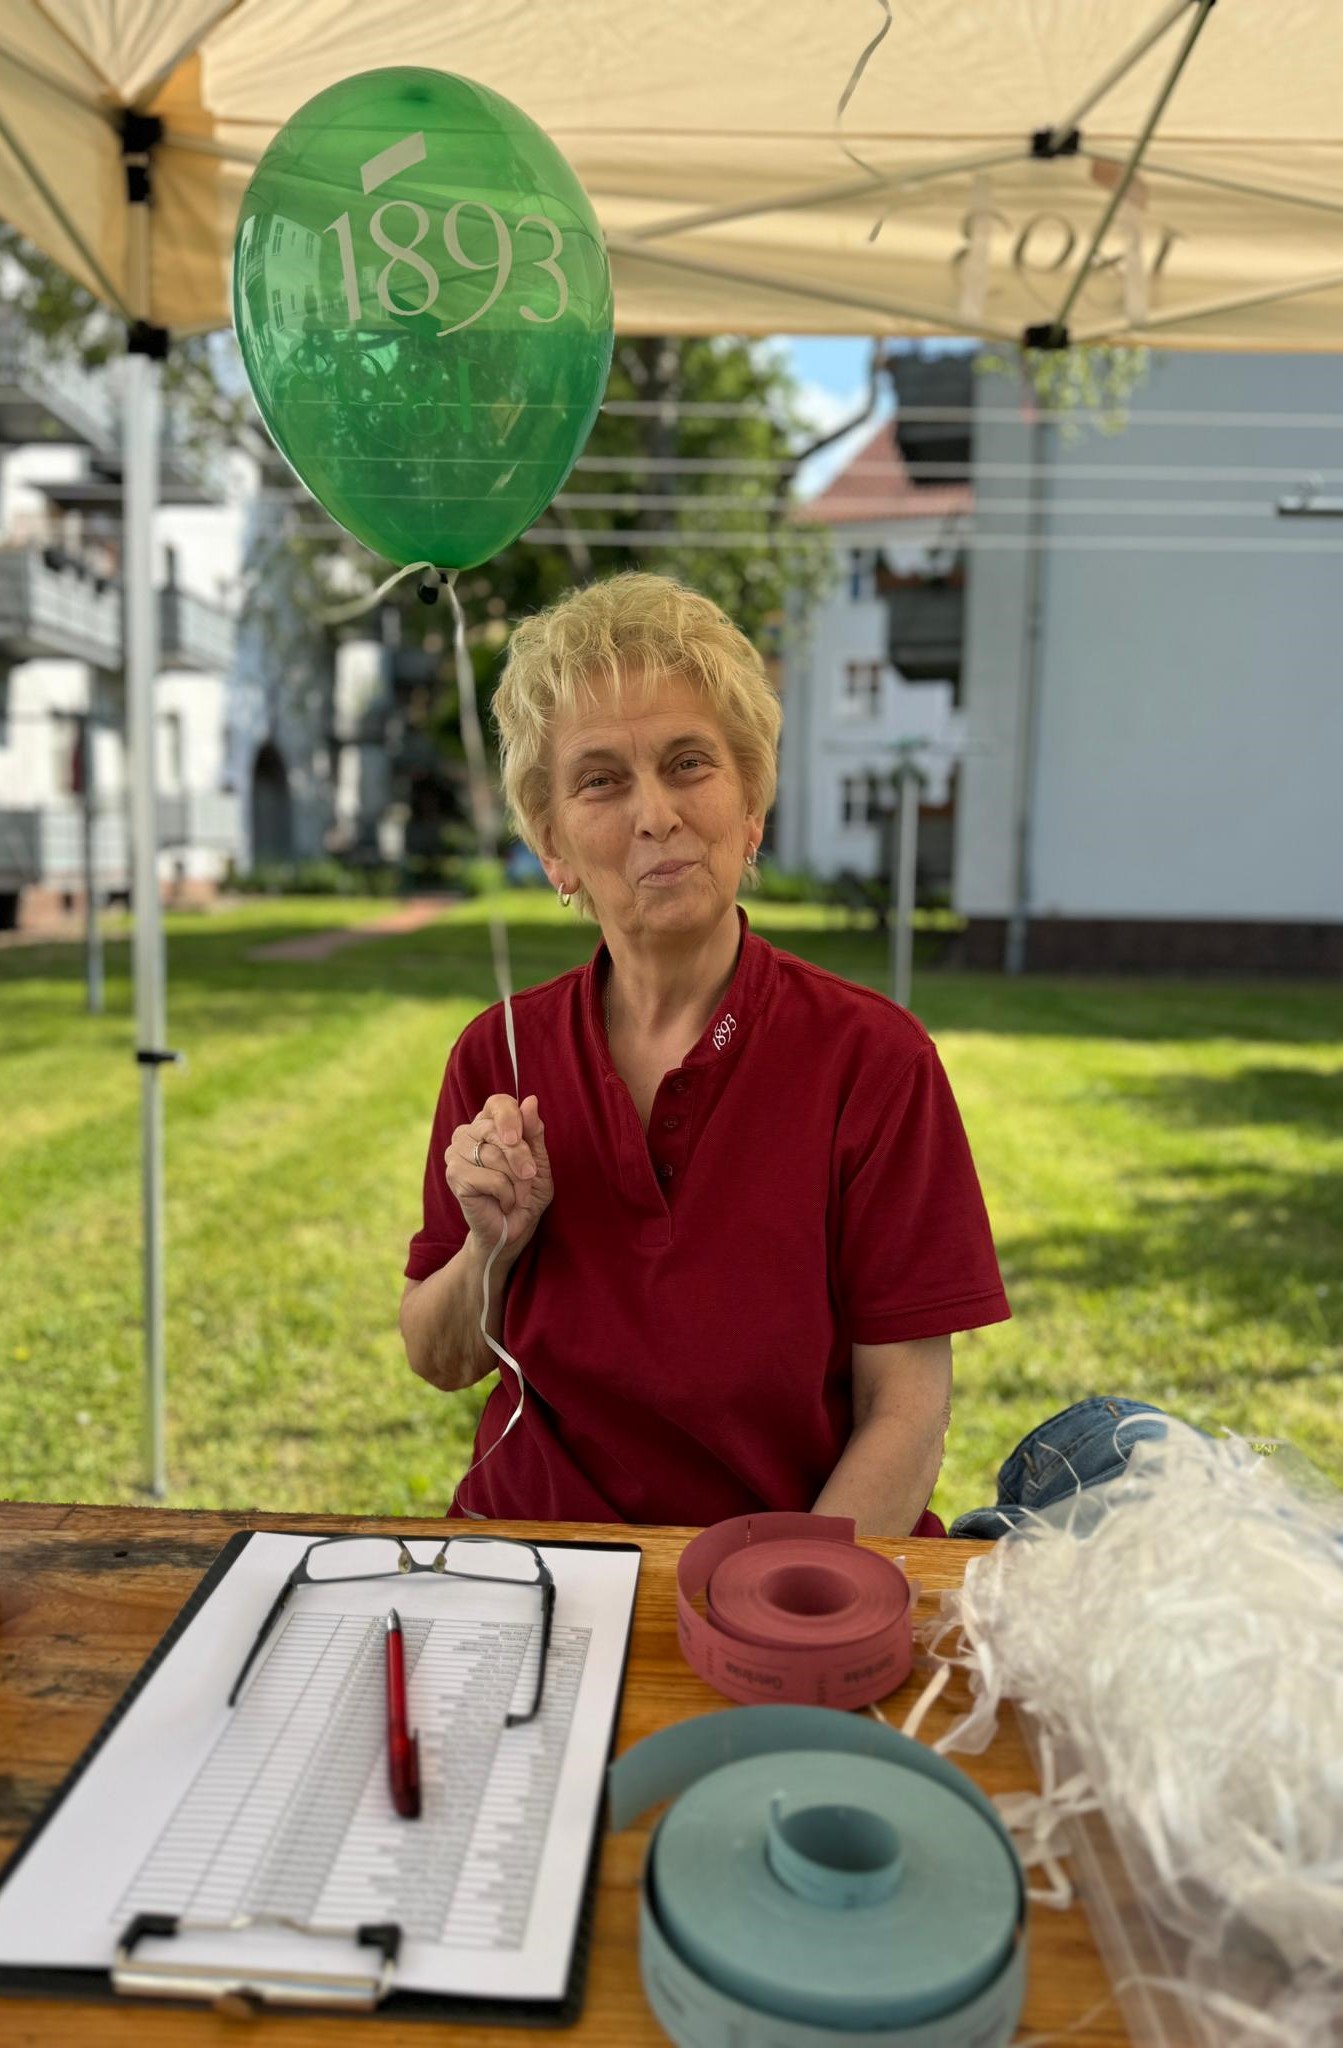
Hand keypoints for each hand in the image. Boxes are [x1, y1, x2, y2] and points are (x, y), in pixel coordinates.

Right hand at [445, 1093, 553, 1261]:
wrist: (513, 1229)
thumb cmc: (527, 1193)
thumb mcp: (539, 1161)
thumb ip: (534, 1132)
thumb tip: (530, 1100)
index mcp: (489, 1123)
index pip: (498, 1103)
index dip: (511, 1117)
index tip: (519, 1138)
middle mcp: (468, 1133)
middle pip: (497, 1130)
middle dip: (521, 1156)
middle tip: (530, 1176)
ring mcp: (456, 1153)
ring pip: (494, 1155)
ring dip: (516, 1180)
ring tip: (517, 1194)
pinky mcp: (454, 1175)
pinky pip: (490, 1178)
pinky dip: (506, 1193)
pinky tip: (503, 1202)